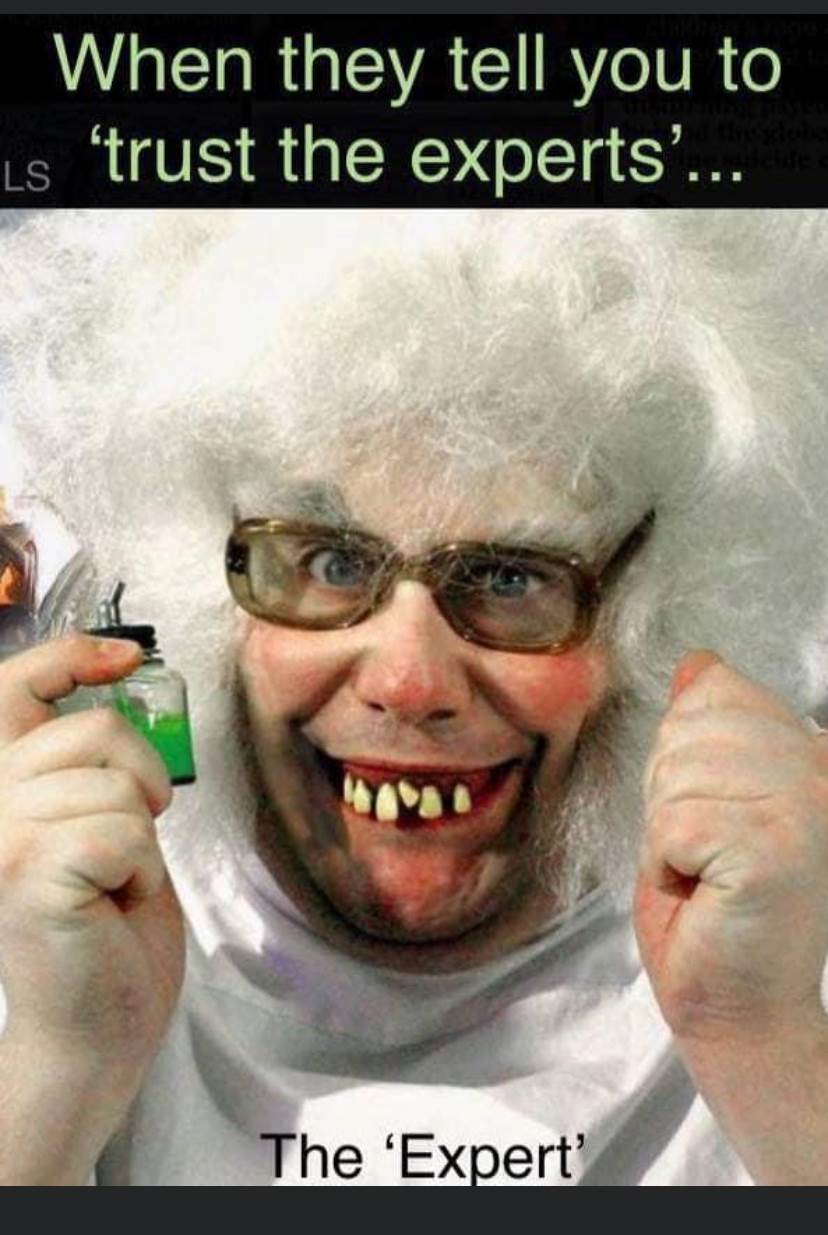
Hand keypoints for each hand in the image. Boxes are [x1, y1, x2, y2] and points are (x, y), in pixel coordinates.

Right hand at [0, 635, 183, 1084]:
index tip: (126, 657)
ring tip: (112, 885)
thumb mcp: (95, 820)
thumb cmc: (105, 928)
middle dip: (143, 782)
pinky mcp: (25, 867)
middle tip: (129, 845)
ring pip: (119, 785)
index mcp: (1, 784)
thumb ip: (85, 762)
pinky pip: (125, 832)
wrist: (96, 1027)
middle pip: (97, 732)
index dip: (71, 655)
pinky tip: (112, 906)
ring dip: (141, 841)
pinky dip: (141, 871)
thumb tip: (115, 674)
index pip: (16, 685)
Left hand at [635, 650, 827, 1043]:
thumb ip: (704, 733)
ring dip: (667, 829)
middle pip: (690, 727)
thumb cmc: (716, 914)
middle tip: (702, 849)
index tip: (712, 814)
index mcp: (812, 754)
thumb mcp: (704, 800)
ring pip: (677, 772)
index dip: (683, 755)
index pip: (718, 691)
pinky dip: (666, 862)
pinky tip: (703, 891)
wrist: (735, 1008)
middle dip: (670, 791)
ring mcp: (807, 808)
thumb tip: (700, 664)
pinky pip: (674, 822)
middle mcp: (823, 772)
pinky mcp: (777, 850)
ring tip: (704, 870)